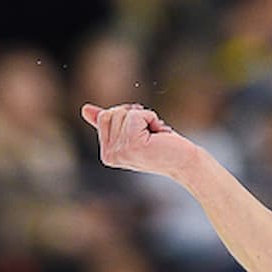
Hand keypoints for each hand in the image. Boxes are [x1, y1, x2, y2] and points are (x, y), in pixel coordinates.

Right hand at [80, 102, 195, 178]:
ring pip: (124, 112)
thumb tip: (84, 109)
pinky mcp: (132, 145)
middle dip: (137, 115)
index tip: (144, 132)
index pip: (105, 116)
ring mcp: (119, 152)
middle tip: (152, 133)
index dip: (129, 115)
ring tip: (156, 135)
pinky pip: (135, 115)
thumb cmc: (164, 146)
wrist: (186, 162)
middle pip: (113, 112)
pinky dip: (151, 118)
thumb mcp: (134, 131)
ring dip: (145, 117)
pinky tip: (159, 135)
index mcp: (107, 154)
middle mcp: (109, 155)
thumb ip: (111, 122)